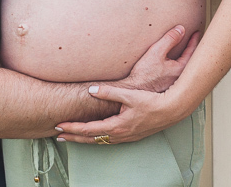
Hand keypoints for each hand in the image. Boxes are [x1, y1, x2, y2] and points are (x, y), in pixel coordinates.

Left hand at [52, 25, 199, 143]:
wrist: (172, 110)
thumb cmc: (152, 102)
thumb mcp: (130, 95)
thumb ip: (109, 92)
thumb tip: (91, 90)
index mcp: (117, 126)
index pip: (89, 129)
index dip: (73, 128)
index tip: (60, 126)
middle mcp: (119, 135)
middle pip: (91, 139)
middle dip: (74, 137)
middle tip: (58, 136)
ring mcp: (126, 137)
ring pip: (100, 141)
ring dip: (85, 139)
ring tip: (73, 137)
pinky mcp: (131, 135)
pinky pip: (109, 140)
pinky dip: (98, 139)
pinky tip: (96, 136)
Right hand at [118, 25, 198, 92]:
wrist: (133, 91)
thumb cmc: (143, 75)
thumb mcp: (156, 52)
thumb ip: (170, 39)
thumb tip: (181, 29)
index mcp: (181, 70)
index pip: (192, 51)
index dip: (194, 40)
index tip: (197, 32)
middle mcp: (181, 79)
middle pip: (191, 61)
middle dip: (193, 50)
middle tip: (195, 40)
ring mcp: (175, 84)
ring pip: (184, 67)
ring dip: (186, 57)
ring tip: (187, 49)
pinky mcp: (169, 87)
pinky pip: (178, 73)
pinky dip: (179, 64)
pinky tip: (174, 62)